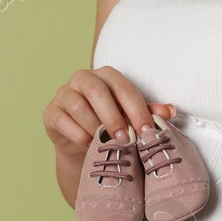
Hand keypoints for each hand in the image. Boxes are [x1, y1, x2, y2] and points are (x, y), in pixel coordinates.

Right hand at [43, 66, 174, 158]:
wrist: (82, 142)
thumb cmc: (111, 124)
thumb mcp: (130, 118)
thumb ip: (148, 112)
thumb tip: (170, 111)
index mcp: (107, 75)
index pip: (124, 88)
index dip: (137, 110)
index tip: (148, 132)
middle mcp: (83, 78)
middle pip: (97, 91)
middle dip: (113, 117)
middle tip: (125, 139)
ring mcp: (64, 93)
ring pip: (78, 106)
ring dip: (94, 127)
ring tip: (106, 145)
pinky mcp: (51, 111)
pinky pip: (62, 120)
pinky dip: (76, 134)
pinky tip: (88, 145)